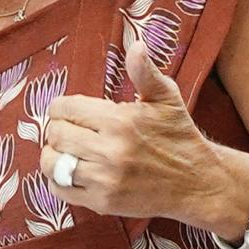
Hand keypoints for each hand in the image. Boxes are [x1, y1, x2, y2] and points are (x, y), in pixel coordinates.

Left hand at [40, 50, 248, 231]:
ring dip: (54, 155)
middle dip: (58, 130)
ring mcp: (105, 179)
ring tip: (67, 152)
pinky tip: (72, 172)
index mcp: (119, 120)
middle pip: (55, 134)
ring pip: (52, 163)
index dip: (61, 108)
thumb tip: (137, 45)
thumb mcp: (166, 98)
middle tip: (70, 131)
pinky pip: (61, 190)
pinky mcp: (103, 202)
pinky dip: (59, 180)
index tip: (67, 112)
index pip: (64, 108)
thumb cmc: (178, 135)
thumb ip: (145, 72)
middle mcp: (109, 150)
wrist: (196, 182)